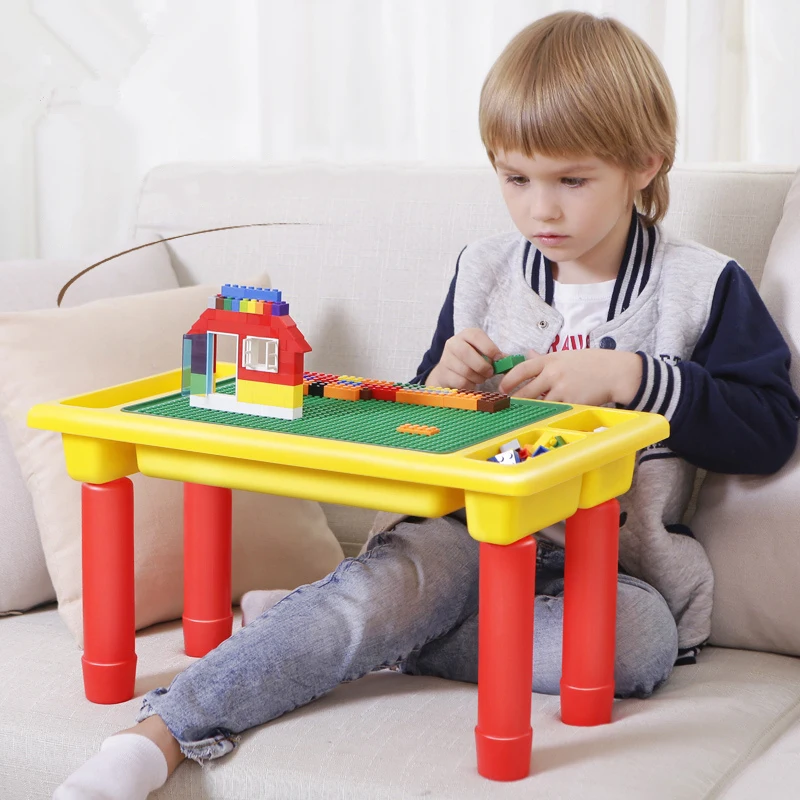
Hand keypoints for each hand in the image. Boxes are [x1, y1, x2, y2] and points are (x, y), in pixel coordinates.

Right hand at [426, 328, 502, 389]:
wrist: (448, 372)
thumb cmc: (472, 361)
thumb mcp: (484, 354)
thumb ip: (498, 357)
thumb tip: (512, 362)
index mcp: (467, 334)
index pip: (476, 336)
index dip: (489, 348)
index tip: (498, 359)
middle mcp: (453, 343)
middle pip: (467, 353)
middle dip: (482, 366)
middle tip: (490, 373)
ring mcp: (446, 358)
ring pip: (465, 371)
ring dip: (478, 378)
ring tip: (480, 378)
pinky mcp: (443, 373)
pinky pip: (461, 382)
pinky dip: (470, 385)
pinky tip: (471, 383)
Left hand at [498, 349, 642, 405]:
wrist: (616, 372)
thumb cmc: (592, 362)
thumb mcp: (566, 355)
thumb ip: (545, 358)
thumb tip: (527, 354)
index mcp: (550, 359)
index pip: (522, 369)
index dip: (508, 380)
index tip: (501, 388)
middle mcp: (553, 373)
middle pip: (526, 391)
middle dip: (515, 400)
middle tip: (508, 406)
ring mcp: (562, 389)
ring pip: (539, 404)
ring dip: (531, 409)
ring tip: (523, 413)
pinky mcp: (571, 403)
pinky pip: (555, 411)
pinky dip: (549, 413)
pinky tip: (545, 414)